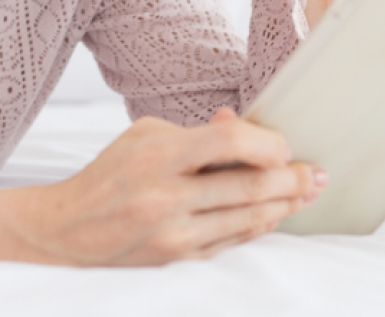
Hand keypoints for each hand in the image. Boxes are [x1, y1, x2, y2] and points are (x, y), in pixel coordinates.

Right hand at [14, 107, 325, 265]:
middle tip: (317, 173)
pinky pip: (233, 242)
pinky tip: (274, 215)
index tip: (282, 144)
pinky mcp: (178, 259)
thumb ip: (196, 132)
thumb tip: (241, 124)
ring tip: (307, 193)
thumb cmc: (109, 174)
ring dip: (285, 206)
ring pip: (248, 220)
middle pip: (250, 187)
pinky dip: (258, 227)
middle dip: (292, 180)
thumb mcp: (145, 135)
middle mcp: (167, 196)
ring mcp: (174, 233)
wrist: (67, 229)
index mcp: (158, 155)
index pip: (230, 142)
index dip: (267, 143)